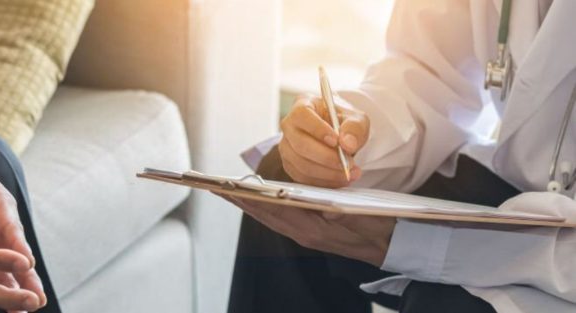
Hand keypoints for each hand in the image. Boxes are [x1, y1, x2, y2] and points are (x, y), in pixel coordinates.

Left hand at [0, 155, 45, 310]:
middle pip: (17, 254)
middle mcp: (2, 227)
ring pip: (8, 270)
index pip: (10, 226)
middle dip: (27, 277)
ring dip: (16, 290)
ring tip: (26, 311)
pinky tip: (2, 310)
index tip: (27, 262)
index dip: (18, 244)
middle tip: (38, 298)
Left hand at [220, 194, 394, 266]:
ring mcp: (305, 236)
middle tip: (215, 187)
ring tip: (228, 191)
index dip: (249, 197)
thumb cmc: (377, 226)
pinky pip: (279, 220)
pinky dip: (264, 209)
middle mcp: (303, 234)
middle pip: (264, 215)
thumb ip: (332, 208)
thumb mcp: (356, 213)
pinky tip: (256, 201)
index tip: (228, 187)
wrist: (392, 245)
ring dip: (248, 204)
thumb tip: (309, 201)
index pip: (272, 210)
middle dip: (239, 200)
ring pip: (269, 218)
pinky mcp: (309, 234)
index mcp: (311, 230)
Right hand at [279, 94, 369, 187]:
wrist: (338, 135)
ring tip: (350, 173)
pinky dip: (323, 182)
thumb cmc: (343, 123)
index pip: (302, 115)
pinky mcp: (290, 164)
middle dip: (326, 158)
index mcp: (303, 105)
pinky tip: (340, 179)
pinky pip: (303, 178)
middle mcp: (289, 125)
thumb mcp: (356, 119)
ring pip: (301, 164)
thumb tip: (348, 143)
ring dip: (327, 173)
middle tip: (348, 163)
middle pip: (300, 144)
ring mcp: (286, 146)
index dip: (317, 129)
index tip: (337, 142)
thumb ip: (355, 128)